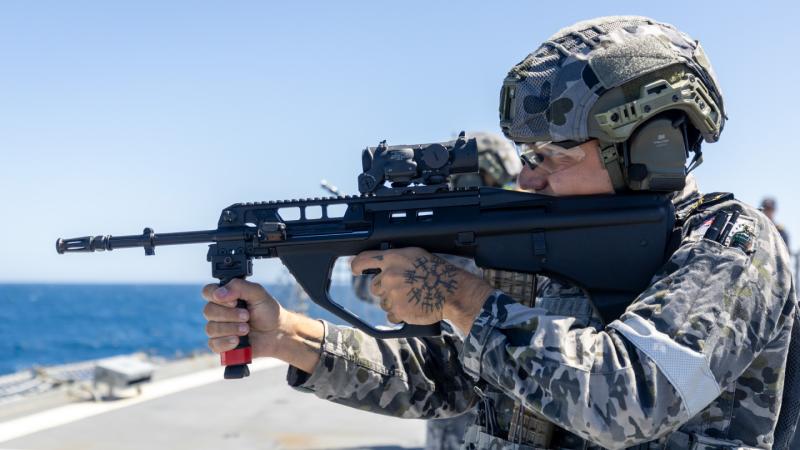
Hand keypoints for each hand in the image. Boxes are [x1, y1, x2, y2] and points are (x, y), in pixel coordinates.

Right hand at [201, 279, 284, 357]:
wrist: (277, 333)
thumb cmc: (267, 312)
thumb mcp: (259, 293)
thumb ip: (240, 287)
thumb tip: (219, 293)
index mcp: (225, 296)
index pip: (208, 292)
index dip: (216, 296)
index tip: (234, 301)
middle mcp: (219, 311)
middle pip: (208, 311)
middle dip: (230, 315)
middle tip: (247, 316)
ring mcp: (219, 329)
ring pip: (211, 328)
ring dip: (231, 328)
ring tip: (247, 329)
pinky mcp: (221, 344)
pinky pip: (213, 344)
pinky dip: (226, 342)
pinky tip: (237, 341)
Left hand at [351, 248, 492, 330]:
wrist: (452, 291)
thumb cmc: (438, 272)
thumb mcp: (416, 255)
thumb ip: (397, 259)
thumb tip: (385, 265)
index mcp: (393, 259)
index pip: (364, 259)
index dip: (357, 266)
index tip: (355, 270)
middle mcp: (389, 276)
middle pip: (375, 287)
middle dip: (386, 289)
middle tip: (403, 289)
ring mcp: (393, 294)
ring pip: (383, 303)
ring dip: (394, 303)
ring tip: (412, 298)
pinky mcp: (398, 311)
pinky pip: (391, 316)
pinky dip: (400, 315)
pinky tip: (413, 308)